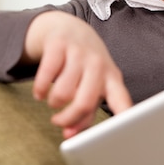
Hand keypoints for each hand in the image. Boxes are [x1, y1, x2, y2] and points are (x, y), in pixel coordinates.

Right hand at [24, 11, 132, 137]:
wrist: (70, 28)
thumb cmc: (85, 65)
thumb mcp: (93, 85)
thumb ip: (85, 112)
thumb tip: (70, 135)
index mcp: (112, 78)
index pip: (121, 100)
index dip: (123, 117)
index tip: (123, 134)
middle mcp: (98, 64)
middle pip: (84, 103)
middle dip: (68, 119)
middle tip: (59, 122)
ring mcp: (79, 53)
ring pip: (63, 93)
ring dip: (54, 103)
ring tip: (54, 101)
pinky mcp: (59, 45)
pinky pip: (45, 77)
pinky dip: (40, 90)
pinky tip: (40, 92)